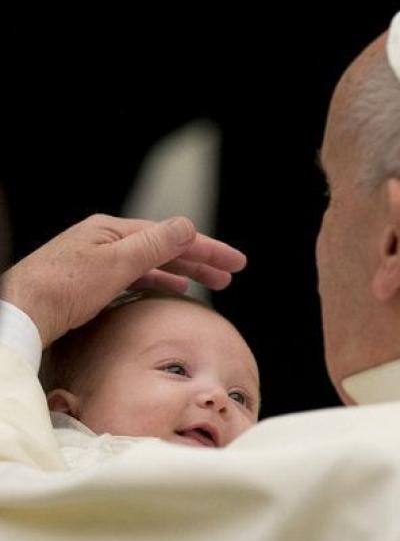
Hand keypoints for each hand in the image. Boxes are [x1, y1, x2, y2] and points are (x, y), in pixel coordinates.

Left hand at [1, 214, 245, 347]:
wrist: (21, 314)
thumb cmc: (62, 289)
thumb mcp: (116, 263)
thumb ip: (156, 245)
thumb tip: (189, 226)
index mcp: (114, 231)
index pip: (173, 236)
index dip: (209, 249)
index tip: (236, 263)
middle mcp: (107, 241)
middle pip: (166, 247)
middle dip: (201, 260)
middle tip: (230, 274)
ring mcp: (99, 260)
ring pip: (153, 263)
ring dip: (183, 271)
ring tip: (208, 283)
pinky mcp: (92, 281)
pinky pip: (138, 276)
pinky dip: (160, 281)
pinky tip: (171, 288)